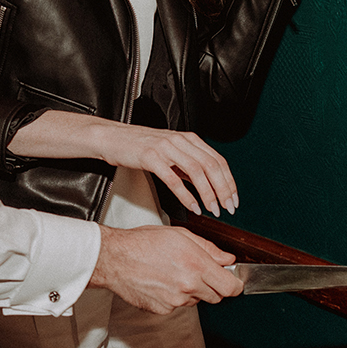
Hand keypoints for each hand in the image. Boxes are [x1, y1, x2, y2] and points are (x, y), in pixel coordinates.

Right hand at [89, 225, 244, 313]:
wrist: (114, 258)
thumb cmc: (143, 243)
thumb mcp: (181, 236)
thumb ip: (210, 249)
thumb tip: (228, 259)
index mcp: (196, 265)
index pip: (230, 287)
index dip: (235, 285)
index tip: (234, 282)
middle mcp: (188, 286)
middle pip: (217, 297)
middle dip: (214, 286)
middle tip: (199, 272)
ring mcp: (175, 300)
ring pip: (196, 300)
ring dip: (193, 290)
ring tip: (174, 273)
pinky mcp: (163, 309)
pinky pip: (178, 305)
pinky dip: (175, 296)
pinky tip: (162, 282)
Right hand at [90, 122, 238, 216]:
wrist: (112, 137)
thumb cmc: (140, 146)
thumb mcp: (171, 152)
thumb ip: (189, 166)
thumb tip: (207, 183)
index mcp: (189, 139)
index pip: (218, 161)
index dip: (229, 182)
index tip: (233, 199)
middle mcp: (181, 141)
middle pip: (212, 166)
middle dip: (223, 190)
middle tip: (227, 208)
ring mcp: (166, 148)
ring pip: (197, 171)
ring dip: (208, 194)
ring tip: (213, 209)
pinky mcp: (151, 157)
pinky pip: (173, 179)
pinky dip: (186, 195)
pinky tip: (193, 207)